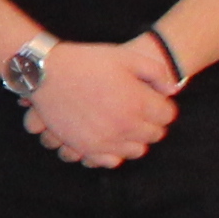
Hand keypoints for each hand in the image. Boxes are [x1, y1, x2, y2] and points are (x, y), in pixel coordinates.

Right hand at [26, 38, 179, 168]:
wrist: (46, 72)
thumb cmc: (86, 62)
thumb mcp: (126, 57)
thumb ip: (156, 72)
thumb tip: (172, 90)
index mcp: (138, 102)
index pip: (168, 115)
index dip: (162, 105)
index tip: (152, 99)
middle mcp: (125, 125)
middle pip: (155, 134)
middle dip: (151, 122)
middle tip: (138, 110)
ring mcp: (105, 139)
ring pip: (136, 150)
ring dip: (135, 138)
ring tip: (123, 123)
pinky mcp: (86, 147)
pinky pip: (111, 161)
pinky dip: (115, 152)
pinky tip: (109, 137)